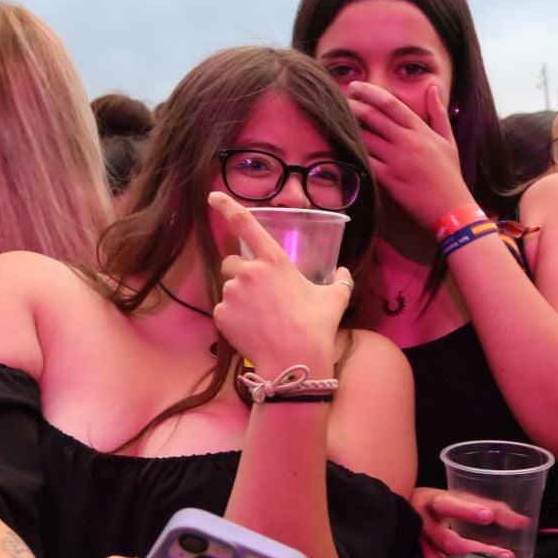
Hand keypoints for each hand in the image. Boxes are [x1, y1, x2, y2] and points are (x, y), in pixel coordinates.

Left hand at [209, 191, 348, 369]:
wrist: (294, 362)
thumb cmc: (316, 327)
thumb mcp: (335, 299)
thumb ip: (340, 281)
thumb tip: (343, 272)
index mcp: (273, 260)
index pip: (246, 224)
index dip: (227, 206)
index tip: (213, 196)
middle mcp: (249, 272)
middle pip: (232, 263)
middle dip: (241, 273)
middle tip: (260, 294)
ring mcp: (232, 293)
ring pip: (228, 288)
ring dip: (239, 297)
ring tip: (262, 318)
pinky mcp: (221, 315)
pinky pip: (223, 310)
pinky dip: (234, 318)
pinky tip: (253, 330)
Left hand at [346, 80, 473, 227]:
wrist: (451, 208)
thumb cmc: (450, 175)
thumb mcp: (448, 140)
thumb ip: (438, 113)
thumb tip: (433, 88)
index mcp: (420, 130)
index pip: (391, 103)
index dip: (370, 92)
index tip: (356, 86)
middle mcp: (406, 141)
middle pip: (373, 116)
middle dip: (353, 105)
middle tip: (339, 99)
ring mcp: (396, 160)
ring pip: (365, 138)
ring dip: (349, 129)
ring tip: (336, 122)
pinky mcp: (389, 179)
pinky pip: (365, 162)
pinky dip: (353, 154)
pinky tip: (342, 149)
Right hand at [410, 487, 518, 557]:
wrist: (404, 512)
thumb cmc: (440, 505)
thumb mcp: (462, 500)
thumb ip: (493, 509)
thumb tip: (524, 523)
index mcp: (433, 501)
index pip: (449, 504)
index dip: (467, 510)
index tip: (488, 516)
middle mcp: (422, 523)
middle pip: (447, 540)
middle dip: (475, 550)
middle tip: (504, 555)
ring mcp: (416, 544)